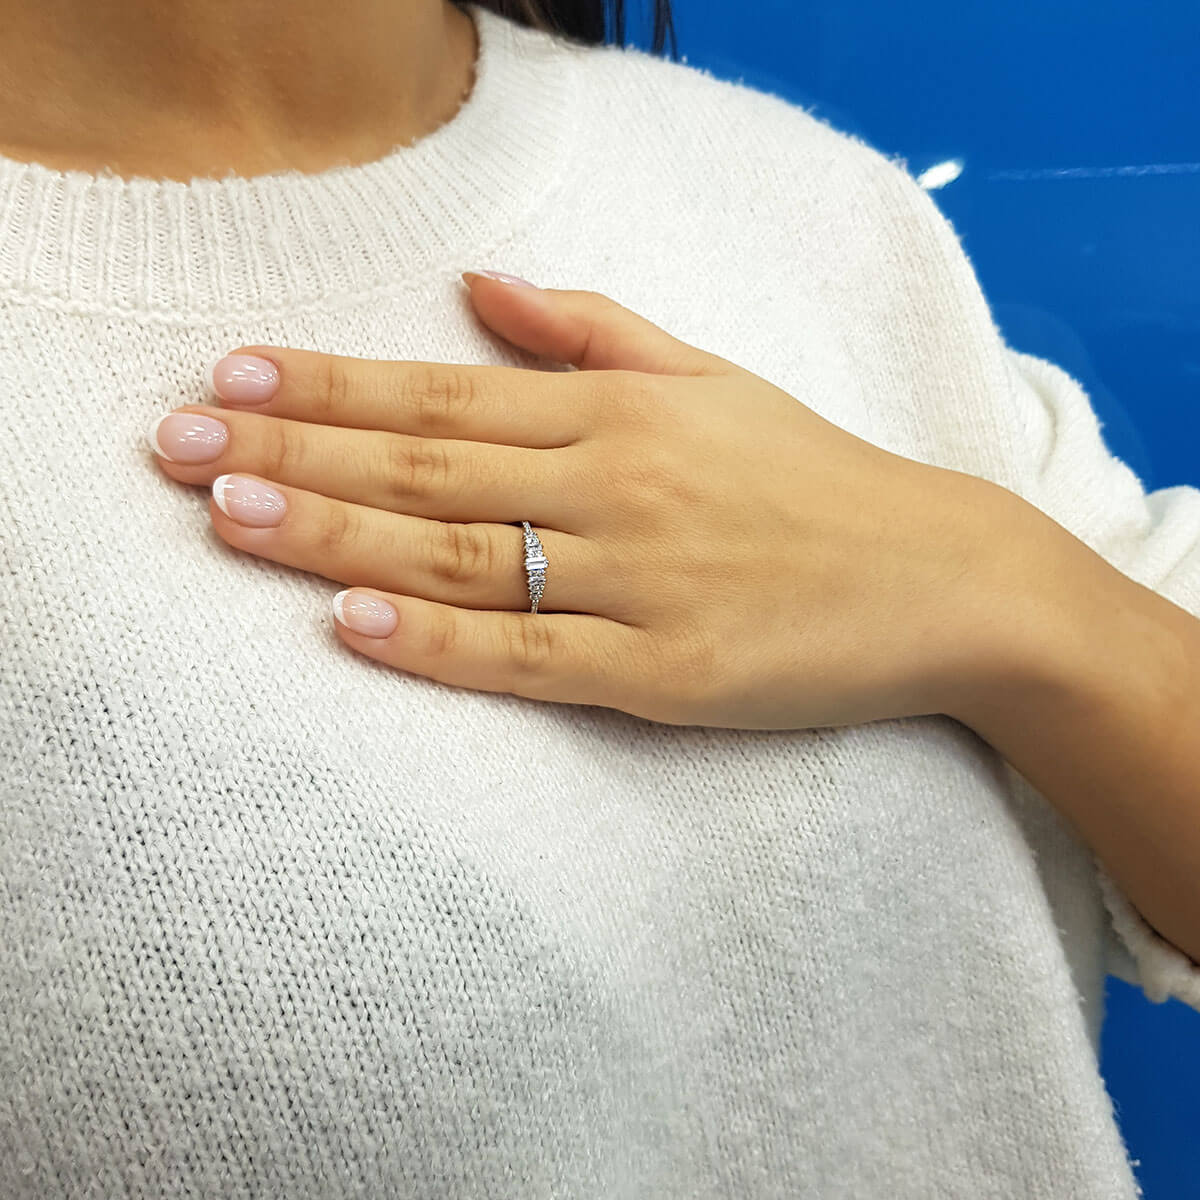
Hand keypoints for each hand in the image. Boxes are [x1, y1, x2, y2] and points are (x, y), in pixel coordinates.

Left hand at [147, 272, 1003, 729]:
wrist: (940, 578)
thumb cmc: (817, 478)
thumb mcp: (714, 379)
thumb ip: (594, 330)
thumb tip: (485, 285)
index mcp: (621, 411)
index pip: (443, 390)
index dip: (330, 382)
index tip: (232, 374)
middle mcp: (617, 485)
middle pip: (426, 465)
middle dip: (293, 450)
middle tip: (177, 444)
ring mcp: (639, 583)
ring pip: (458, 555)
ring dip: (334, 532)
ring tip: (227, 514)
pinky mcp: (666, 673)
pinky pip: (530, 655)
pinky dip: (438, 641)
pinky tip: (353, 624)